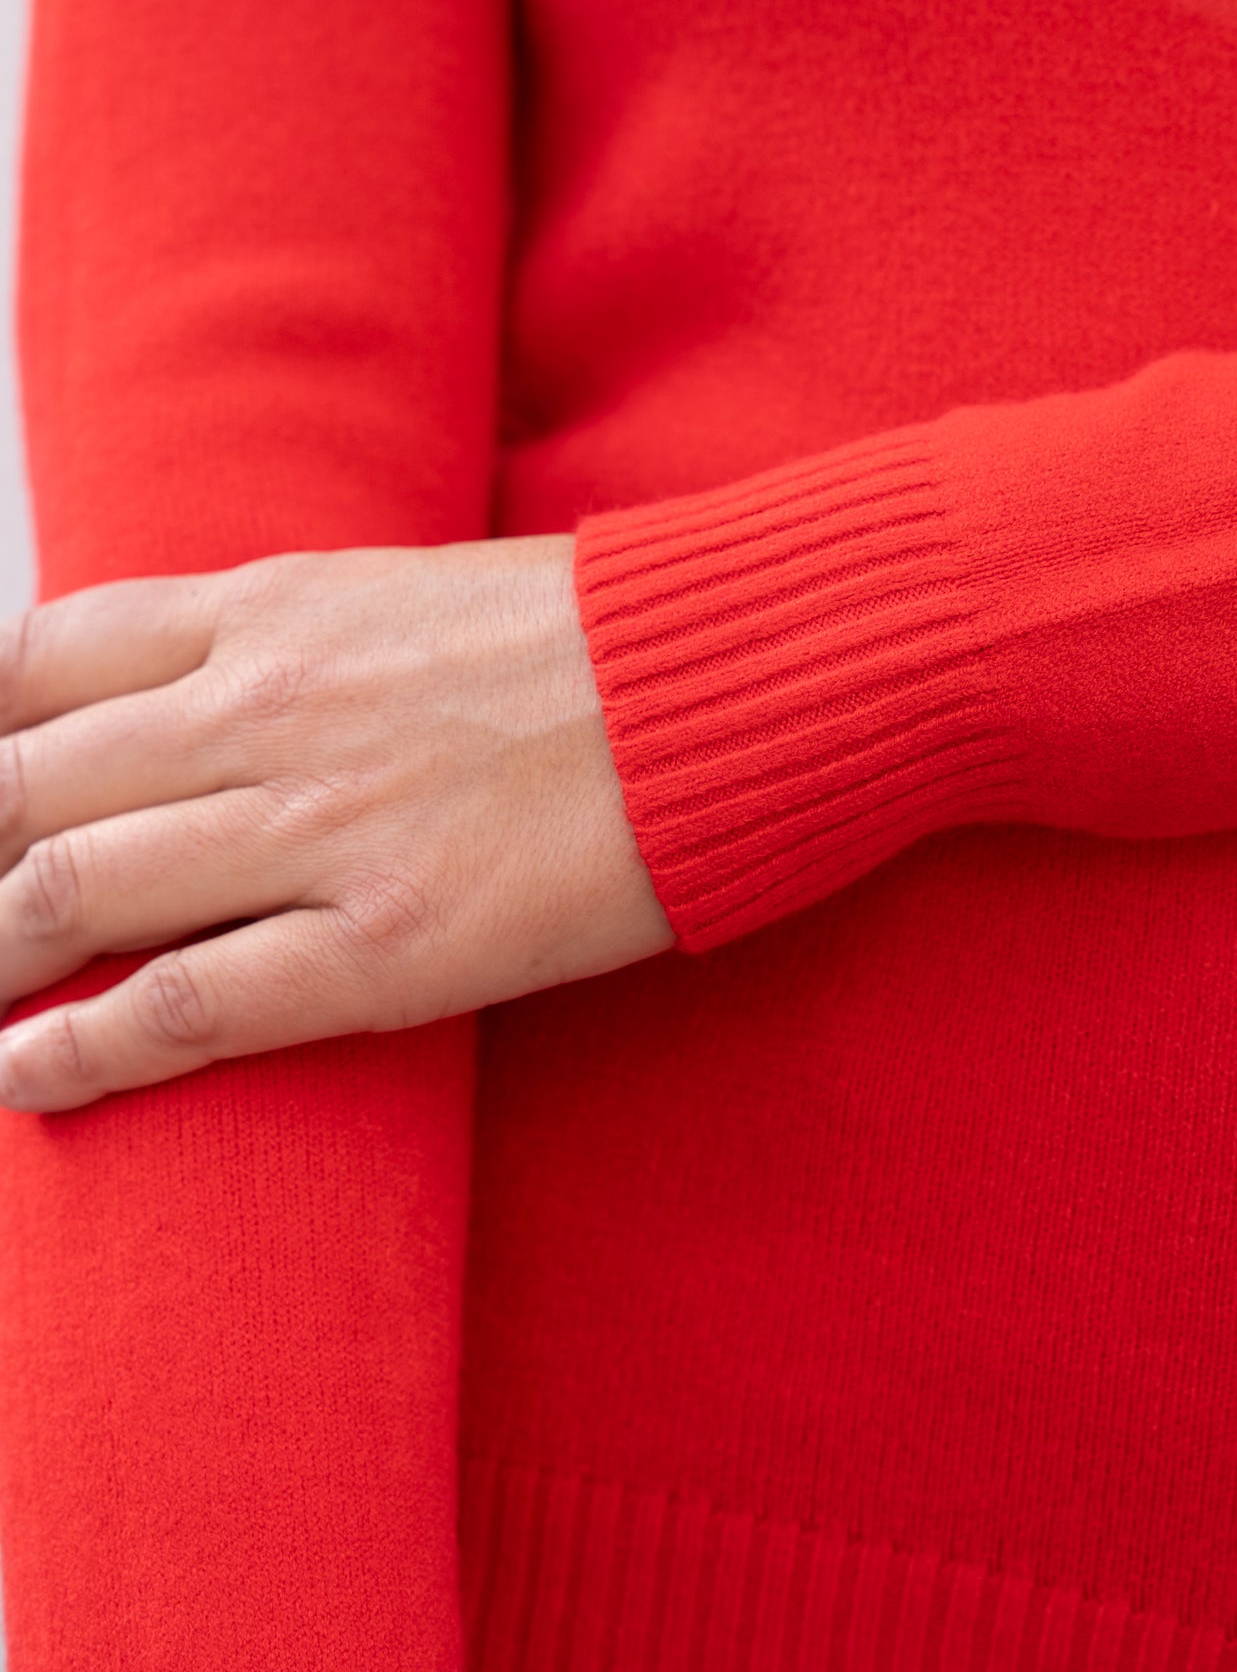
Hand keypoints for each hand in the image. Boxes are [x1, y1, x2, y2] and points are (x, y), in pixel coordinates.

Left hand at [0, 535, 674, 1112]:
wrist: (730, 685)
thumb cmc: (589, 641)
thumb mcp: (403, 592)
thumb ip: (284, 638)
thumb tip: (200, 690)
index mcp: (267, 613)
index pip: (36, 664)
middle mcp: (260, 710)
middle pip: (23, 787)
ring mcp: (316, 827)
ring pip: (70, 891)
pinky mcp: (387, 942)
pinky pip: (186, 1004)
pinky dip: (80, 1050)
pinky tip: (22, 1080)